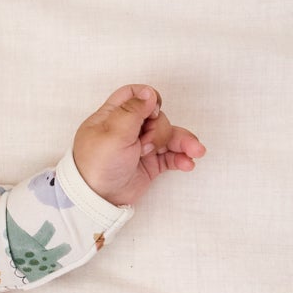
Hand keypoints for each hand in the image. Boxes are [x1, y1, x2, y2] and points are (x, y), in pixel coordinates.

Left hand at [71, 84, 206, 208]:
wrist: (98, 199)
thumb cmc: (97, 166)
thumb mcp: (113, 133)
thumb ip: (132, 111)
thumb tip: (149, 93)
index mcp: (113, 116)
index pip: (134, 95)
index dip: (148, 98)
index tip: (152, 112)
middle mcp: (127, 129)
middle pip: (156, 116)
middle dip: (159, 129)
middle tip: (145, 146)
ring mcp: (140, 146)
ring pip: (168, 135)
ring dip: (182, 142)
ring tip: (194, 151)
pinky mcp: (150, 163)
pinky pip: (172, 155)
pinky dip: (181, 157)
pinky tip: (188, 163)